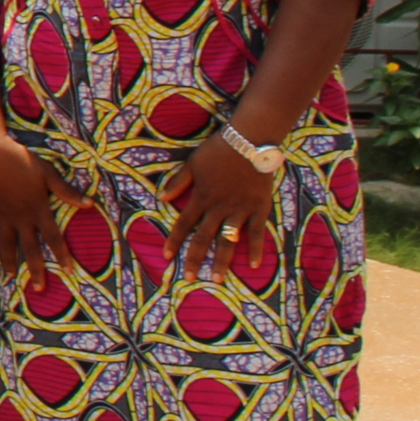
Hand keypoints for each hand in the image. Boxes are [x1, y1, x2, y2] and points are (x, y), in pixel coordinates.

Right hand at [0, 116, 67, 274]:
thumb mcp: (48, 173)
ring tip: (11, 276)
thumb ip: (66, 191)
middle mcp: (21, 217)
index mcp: (38, 209)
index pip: (53, 238)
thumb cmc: (22, 160)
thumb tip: (88, 204)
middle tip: (39, 289)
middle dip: (35, 269)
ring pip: (7, 243)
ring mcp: (4, 214)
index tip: (68, 271)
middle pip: (29, 248)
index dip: (62, 255)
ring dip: (9, 261)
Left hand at [167, 129, 281, 278]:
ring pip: (229, 240)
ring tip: (217, 279)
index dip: (174, 240)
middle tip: (190, 278)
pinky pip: (258, 232)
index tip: (166, 257)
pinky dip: (256, 249)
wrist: (250, 141)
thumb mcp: (192, 163)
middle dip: (195, 258)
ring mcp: (240, 209)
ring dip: (222, 260)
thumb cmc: (218, 151)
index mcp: (201, 197)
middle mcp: (218, 207)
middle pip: (204, 237)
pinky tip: (253, 265)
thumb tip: (160, 198)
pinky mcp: (259, 208)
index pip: (183, 224)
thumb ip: (178, 182)